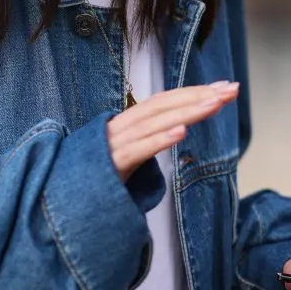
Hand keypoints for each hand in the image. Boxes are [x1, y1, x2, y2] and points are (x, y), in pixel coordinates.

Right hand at [107, 82, 239, 178]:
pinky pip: (138, 150)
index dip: (194, 92)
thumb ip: (147, 139)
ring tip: (214, 105)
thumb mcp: (126, 154)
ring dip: (186, 112)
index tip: (224, 89)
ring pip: (154, 123)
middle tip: (230, 90)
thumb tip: (177, 127)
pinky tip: (180, 133)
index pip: (165, 101)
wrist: (60, 201)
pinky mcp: (110, 166)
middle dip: (199, 95)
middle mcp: (120, 128)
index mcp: (126, 124)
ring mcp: (113, 145)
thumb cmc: (95, 177)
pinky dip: (159, 140)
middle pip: (163, 105)